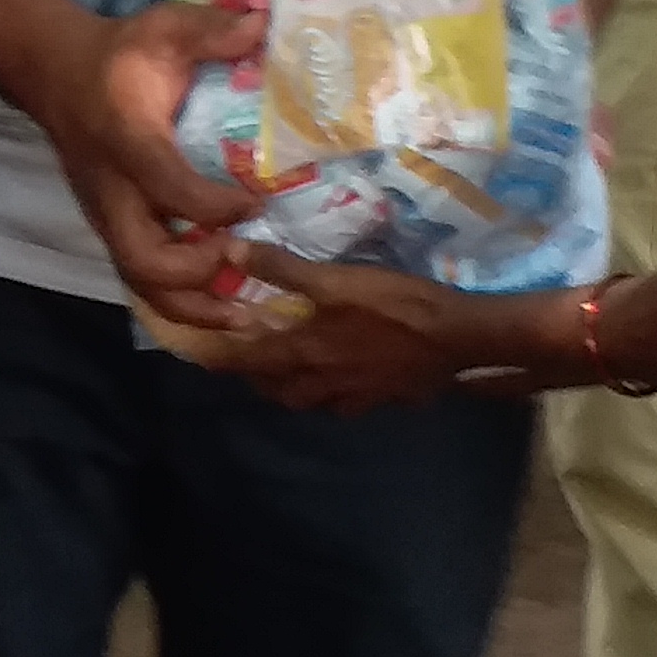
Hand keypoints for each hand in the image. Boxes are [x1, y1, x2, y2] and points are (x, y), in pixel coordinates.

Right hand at [26, 0, 265, 301]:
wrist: (55, 75)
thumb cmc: (117, 55)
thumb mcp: (162, 27)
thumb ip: (212, 29)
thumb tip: (267, 23)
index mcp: (127, 142)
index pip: (169, 189)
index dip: (217, 207)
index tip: (259, 201)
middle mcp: (112, 192)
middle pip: (145, 260)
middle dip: (200, 275)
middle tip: (246, 261)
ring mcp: (106, 217)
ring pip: (140, 283)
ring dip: (193, 306)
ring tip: (246, 313)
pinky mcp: (110, 229)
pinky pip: (141, 280)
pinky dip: (181, 302)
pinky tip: (223, 305)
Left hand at [210, 247, 552, 412]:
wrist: (458, 337)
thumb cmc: (394, 304)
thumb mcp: (335, 279)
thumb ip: (282, 269)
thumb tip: (230, 252)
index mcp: (305, 353)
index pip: (248, 361)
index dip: (219, 358)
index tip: (198, 354)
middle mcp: (324, 383)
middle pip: (277, 390)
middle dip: (257, 378)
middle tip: (248, 356)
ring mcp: (356, 396)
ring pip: (310, 401)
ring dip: (292, 389)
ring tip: (289, 367)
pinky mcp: (385, 398)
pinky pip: (347, 404)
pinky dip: (333, 394)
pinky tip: (341, 377)